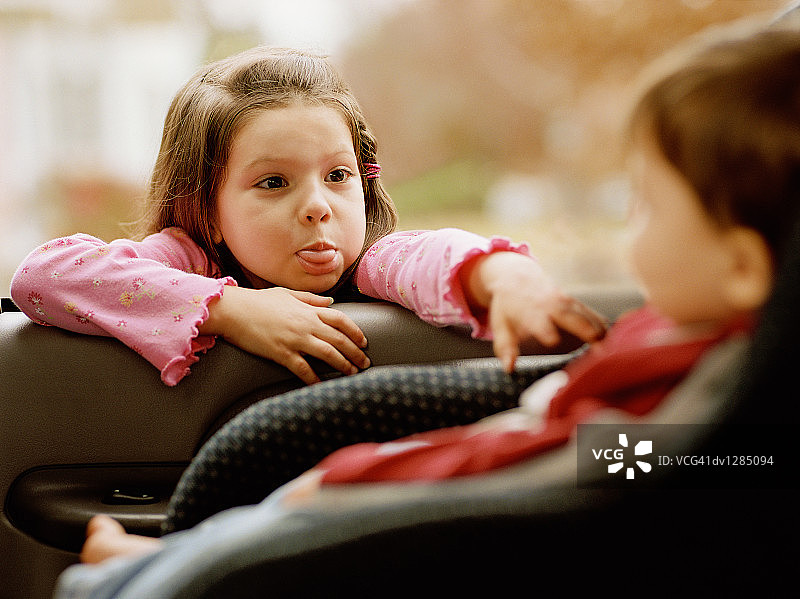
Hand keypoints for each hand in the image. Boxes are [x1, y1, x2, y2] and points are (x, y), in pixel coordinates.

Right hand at [200, 286, 369, 383]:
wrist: (233, 310)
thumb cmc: (258, 301)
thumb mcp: (287, 294)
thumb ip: (310, 298)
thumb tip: (331, 301)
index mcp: (308, 310)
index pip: (341, 320)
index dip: (355, 331)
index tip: (364, 342)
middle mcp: (306, 324)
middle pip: (339, 339)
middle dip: (355, 352)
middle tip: (365, 363)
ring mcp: (294, 339)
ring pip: (327, 353)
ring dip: (343, 364)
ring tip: (352, 373)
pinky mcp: (281, 353)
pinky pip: (303, 368)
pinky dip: (314, 378)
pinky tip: (321, 385)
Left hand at [461, 252, 607, 371]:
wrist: (516, 276)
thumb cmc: (507, 306)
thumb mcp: (500, 325)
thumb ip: (505, 347)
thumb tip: (509, 368)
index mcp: (529, 311)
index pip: (538, 321)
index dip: (545, 330)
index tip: (553, 341)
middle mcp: (550, 305)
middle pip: (570, 318)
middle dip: (585, 331)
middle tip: (600, 350)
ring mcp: (565, 301)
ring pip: (585, 315)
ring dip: (600, 329)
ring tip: (614, 347)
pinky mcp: (574, 301)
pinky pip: (591, 312)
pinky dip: (602, 323)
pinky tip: (615, 335)